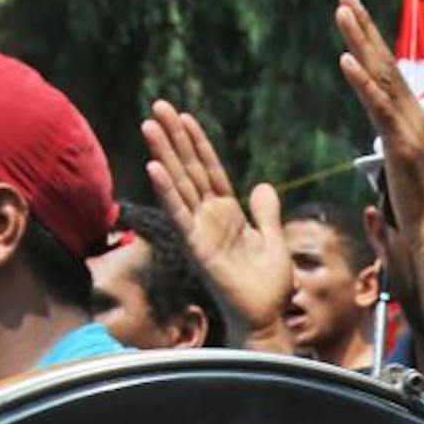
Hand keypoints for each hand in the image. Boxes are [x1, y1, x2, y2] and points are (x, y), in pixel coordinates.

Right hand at [142, 101, 291, 348]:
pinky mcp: (196, 247)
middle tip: (157, 105)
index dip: (198, 143)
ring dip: (164, 154)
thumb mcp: (274, 241)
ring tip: (149, 125)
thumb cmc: (268, 286)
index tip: (185, 116)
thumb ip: (266, 213)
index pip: (211, 170)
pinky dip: (168, 191)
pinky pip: (180, 214)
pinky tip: (155, 167)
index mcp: (228, 214)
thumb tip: (263, 185)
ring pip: (180, 184)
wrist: (265, 318)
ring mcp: (200, 231)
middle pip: (190, 169)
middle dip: (174, 137)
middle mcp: (209, 218)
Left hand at [335, 0, 423, 199]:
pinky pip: (379, 109)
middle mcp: (415, 118)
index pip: (389, 74)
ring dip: (361, 41)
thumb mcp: (403, 168)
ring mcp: (410, 130)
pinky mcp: (402, 147)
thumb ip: (397, 146)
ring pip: (382, 77)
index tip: (354, 14)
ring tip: (342, 11)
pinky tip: (345, 59)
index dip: (371, 42)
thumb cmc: (423, 210)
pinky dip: (362, 82)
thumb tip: (392, 141)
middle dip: (365, 26)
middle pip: (386, 64)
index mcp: (412, 121)